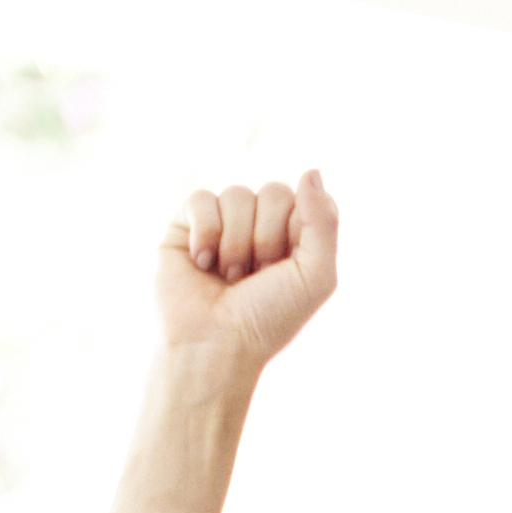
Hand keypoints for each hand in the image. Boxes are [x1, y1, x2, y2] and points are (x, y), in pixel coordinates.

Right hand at [156, 174, 338, 369]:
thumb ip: (323, 222)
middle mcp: (262, 225)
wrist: (215, 342)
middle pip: (274, 192)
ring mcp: (225, 222)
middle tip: (257, 276)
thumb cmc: (270, 317)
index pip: (308, 198)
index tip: (288, 266)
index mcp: (297, 236)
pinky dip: (206, 232)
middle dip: (268, 239)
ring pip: (238, 194)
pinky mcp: (187, 223)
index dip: (298, 231)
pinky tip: (202, 262)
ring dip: (237, 243)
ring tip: (230, 276)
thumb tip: (311, 170)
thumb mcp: (316, 275)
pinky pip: (201, 198)